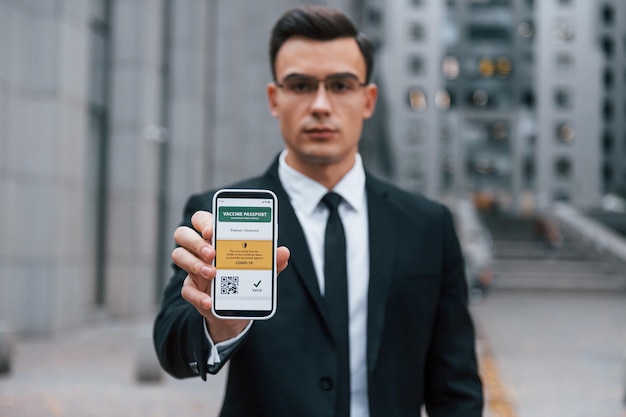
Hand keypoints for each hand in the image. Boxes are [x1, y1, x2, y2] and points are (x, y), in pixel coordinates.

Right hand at [172, 210, 289, 342]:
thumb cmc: (246, 278)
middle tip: (212, 253)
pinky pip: (186, 290)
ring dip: (194, 264)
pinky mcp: (191, 289)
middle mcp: (200, 249)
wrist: (236, 309)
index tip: (212, 230)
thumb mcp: (260, 269)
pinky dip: (197, 296)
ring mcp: (192, 268)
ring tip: (214, 274)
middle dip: (195, 241)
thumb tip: (283, 252)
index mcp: (216, 237)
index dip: (203, 222)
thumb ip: (271, 260)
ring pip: (179, 256)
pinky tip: (209, 301)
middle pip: (183, 234)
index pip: (201, 219)